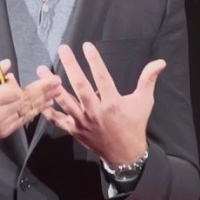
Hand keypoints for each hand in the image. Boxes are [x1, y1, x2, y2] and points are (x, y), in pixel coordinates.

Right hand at [0, 59, 63, 152]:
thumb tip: (7, 65)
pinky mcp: (3, 133)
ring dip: (43, 101)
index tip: (15, 78)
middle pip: (24, 100)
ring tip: (57, 91)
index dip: (17, 83)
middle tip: (57, 81)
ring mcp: (1, 125)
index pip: (12, 91)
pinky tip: (45, 106)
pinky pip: (22, 121)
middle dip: (42, 90)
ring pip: (27, 111)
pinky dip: (34, 112)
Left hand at [41, 42, 165, 165]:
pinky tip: (39, 97)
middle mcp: (96, 111)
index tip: (86, 45)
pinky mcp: (74, 130)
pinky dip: (48, 109)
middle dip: (70, 66)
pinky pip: (58, 119)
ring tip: (41, 69)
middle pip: (80, 85)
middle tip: (62, 49)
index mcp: (113, 102)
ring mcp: (83, 121)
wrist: (125, 155)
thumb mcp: (144, 102)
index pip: (102, 77)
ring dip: (52, 85)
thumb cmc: (134, 125)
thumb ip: (148, 80)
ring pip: (64, 100)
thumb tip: (160, 62)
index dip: (94, 60)